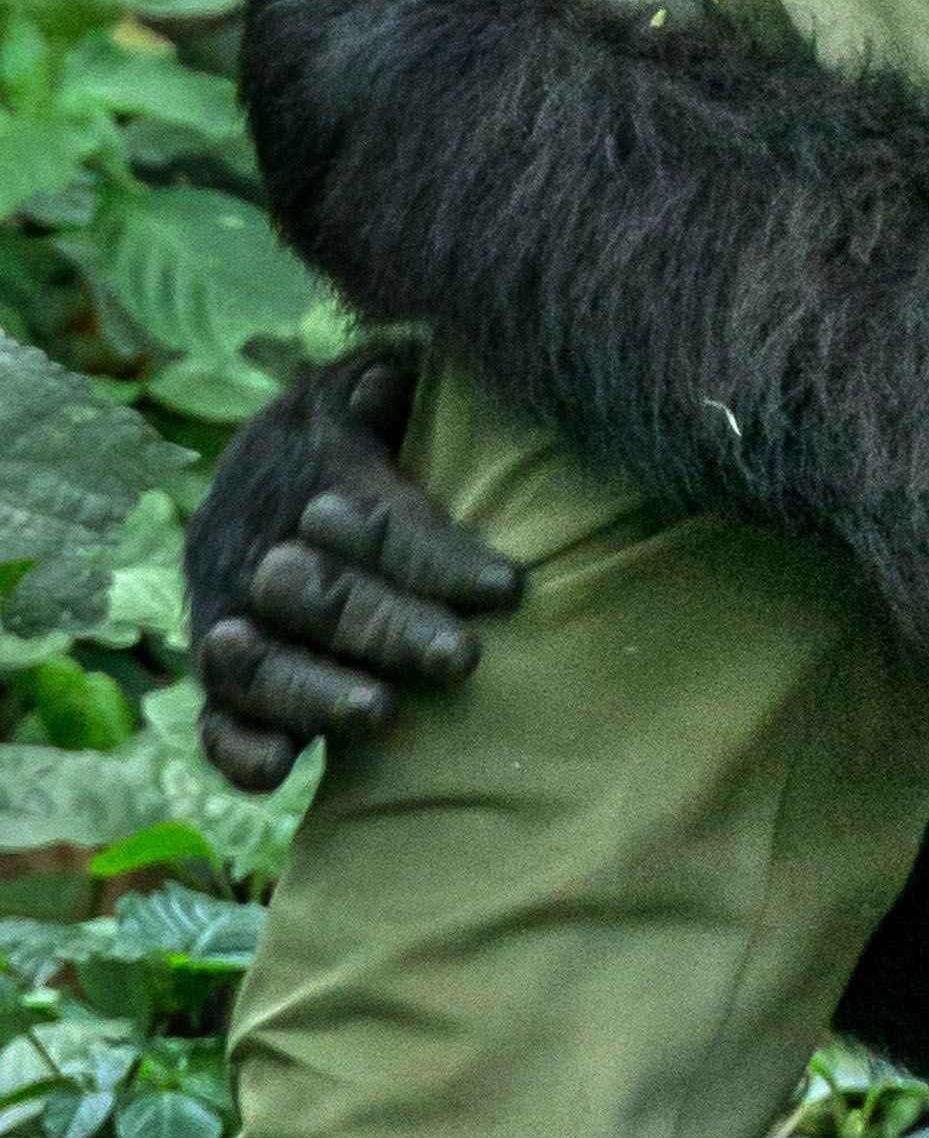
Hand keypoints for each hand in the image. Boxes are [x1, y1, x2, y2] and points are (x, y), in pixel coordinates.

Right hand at [188, 345, 521, 790]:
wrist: (295, 458)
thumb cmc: (383, 426)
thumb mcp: (397, 385)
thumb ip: (418, 384)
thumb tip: (428, 370)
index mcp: (302, 459)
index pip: (368, 513)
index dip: (431, 554)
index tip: (506, 588)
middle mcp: (255, 532)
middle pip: (308, 587)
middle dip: (383, 625)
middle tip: (460, 658)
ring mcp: (228, 605)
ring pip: (251, 655)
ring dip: (314, 689)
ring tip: (381, 712)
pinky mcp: (223, 671)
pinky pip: (213, 715)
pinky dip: (239, 744)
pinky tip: (279, 768)